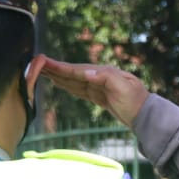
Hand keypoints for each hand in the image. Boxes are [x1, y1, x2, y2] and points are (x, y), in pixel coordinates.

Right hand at [30, 56, 150, 127]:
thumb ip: (105, 78)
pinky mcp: (97, 96)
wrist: (145, 115)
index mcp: (101, 72)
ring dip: (55, 74)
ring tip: (39, 69)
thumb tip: (84, 72)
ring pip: (71, 79)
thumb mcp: (124, 88)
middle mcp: (97, 77)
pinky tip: (57, 81)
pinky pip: (77, 88)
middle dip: (51, 68)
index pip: (75, 69)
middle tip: (32, 63)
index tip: (41, 62)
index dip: (57, 67)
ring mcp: (97, 86)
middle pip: (70, 72)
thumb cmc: (137, 101)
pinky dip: (65, 84)